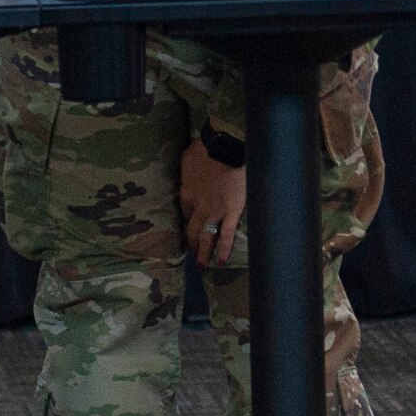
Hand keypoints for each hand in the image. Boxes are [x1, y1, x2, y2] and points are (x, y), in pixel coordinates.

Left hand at [180, 138, 245, 265]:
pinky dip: (223, 249)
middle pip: (192, 228)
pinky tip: (221, 262)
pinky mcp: (232, 212)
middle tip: (190, 253)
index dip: (185, 221)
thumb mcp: (187, 161)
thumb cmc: (204, 150)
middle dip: (190, 242)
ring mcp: (215, 211)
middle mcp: (198, 206)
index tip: (186, 229)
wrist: (223, 148)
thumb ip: (188, 173)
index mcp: (187, 193)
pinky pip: (226, 235)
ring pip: (206, 236)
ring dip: (202, 252)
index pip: (184, 212)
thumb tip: (188, 175)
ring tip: (201, 266)